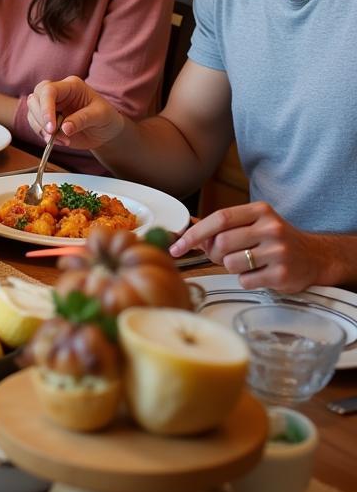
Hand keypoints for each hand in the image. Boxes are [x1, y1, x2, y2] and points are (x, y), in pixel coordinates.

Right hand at [26, 76, 125, 150]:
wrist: (105, 131)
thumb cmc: (106, 118)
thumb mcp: (100, 116)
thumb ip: (82, 119)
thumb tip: (64, 128)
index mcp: (70, 86)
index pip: (49, 90)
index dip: (45, 107)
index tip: (51, 127)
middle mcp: (57, 94)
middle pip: (35, 98)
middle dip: (40, 118)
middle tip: (53, 134)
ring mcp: (50, 106)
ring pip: (31, 112)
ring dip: (41, 129)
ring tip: (62, 140)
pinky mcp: (47, 119)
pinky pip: (35, 125)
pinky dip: (44, 135)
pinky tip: (60, 141)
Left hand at [169, 202, 336, 291]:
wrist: (315, 257)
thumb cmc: (275, 239)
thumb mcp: (252, 223)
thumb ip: (221, 226)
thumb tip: (186, 230)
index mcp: (259, 211)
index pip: (219, 218)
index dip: (195, 233)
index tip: (177, 245)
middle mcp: (270, 228)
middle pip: (221, 243)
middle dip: (214, 253)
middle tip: (222, 256)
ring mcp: (278, 252)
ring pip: (230, 263)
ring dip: (231, 267)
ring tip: (247, 263)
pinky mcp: (282, 274)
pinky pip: (245, 280)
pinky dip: (246, 280)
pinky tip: (260, 273)